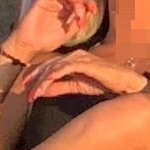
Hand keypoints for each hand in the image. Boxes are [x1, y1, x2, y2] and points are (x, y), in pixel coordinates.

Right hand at [0, 0, 97, 64]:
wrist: (30, 46)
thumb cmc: (46, 42)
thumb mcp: (67, 33)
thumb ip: (77, 23)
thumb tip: (90, 13)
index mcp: (65, 13)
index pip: (80, 5)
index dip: (89, 6)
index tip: (95, 11)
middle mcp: (59, 6)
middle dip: (86, 2)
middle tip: (90, 11)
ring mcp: (51, 2)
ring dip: (77, 1)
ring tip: (80, 12)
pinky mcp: (43, 0)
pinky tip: (73, 3)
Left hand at [18, 50, 149, 104]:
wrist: (124, 83)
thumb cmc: (104, 83)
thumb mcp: (77, 86)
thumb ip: (61, 87)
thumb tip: (43, 91)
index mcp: (73, 58)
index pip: (50, 65)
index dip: (37, 75)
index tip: (26, 87)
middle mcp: (75, 55)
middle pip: (49, 65)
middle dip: (35, 79)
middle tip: (25, 92)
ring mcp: (79, 57)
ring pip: (54, 67)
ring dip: (42, 82)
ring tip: (33, 94)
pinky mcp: (84, 62)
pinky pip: (64, 69)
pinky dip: (52, 78)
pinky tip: (45, 86)